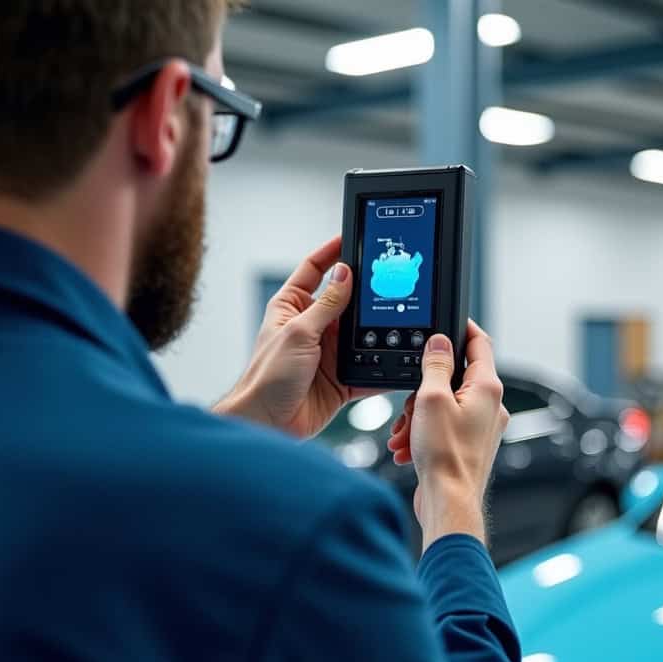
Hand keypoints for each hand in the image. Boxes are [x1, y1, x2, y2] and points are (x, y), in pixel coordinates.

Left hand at [215, 236, 381, 437]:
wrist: (268, 423)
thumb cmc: (266, 377)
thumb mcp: (298, 332)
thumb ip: (326, 305)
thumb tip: (345, 274)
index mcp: (291, 307)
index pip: (314, 270)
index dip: (333, 252)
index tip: (352, 236)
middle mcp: (311, 327)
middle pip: (345, 301)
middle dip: (365, 294)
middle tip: (390, 279)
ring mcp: (327, 353)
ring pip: (361, 334)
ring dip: (376, 332)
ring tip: (396, 320)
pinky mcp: (340, 379)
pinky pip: (368, 368)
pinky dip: (382, 365)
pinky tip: (396, 360)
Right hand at [385, 321, 508, 550]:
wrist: (448, 502)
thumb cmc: (445, 456)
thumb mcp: (431, 399)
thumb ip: (435, 365)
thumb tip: (440, 342)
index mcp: (488, 388)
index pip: (480, 343)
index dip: (462, 328)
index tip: (447, 320)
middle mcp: (491, 405)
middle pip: (454, 377)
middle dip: (423, 389)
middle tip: (410, 405)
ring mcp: (481, 426)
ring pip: (444, 404)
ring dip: (418, 415)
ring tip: (405, 434)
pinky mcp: (469, 444)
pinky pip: (443, 426)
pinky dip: (423, 432)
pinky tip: (406, 447)